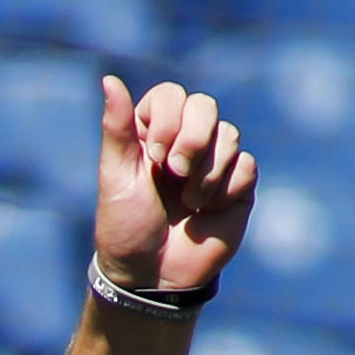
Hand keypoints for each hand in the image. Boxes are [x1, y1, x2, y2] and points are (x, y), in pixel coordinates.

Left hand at [93, 74, 256, 295]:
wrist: (152, 276)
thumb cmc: (126, 227)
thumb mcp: (115, 177)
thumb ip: (117, 128)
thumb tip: (109, 78)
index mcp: (153, 134)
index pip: (172, 95)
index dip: (168, 120)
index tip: (154, 157)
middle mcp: (186, 142)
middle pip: (205, 105)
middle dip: (192, 139)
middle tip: (174, 174)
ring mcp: (214, 163)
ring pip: (229, 134)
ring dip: (206, 172)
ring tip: (189, 203)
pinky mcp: (237, 187)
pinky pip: (246, 166)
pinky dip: (225, 190)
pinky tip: (208, 212)